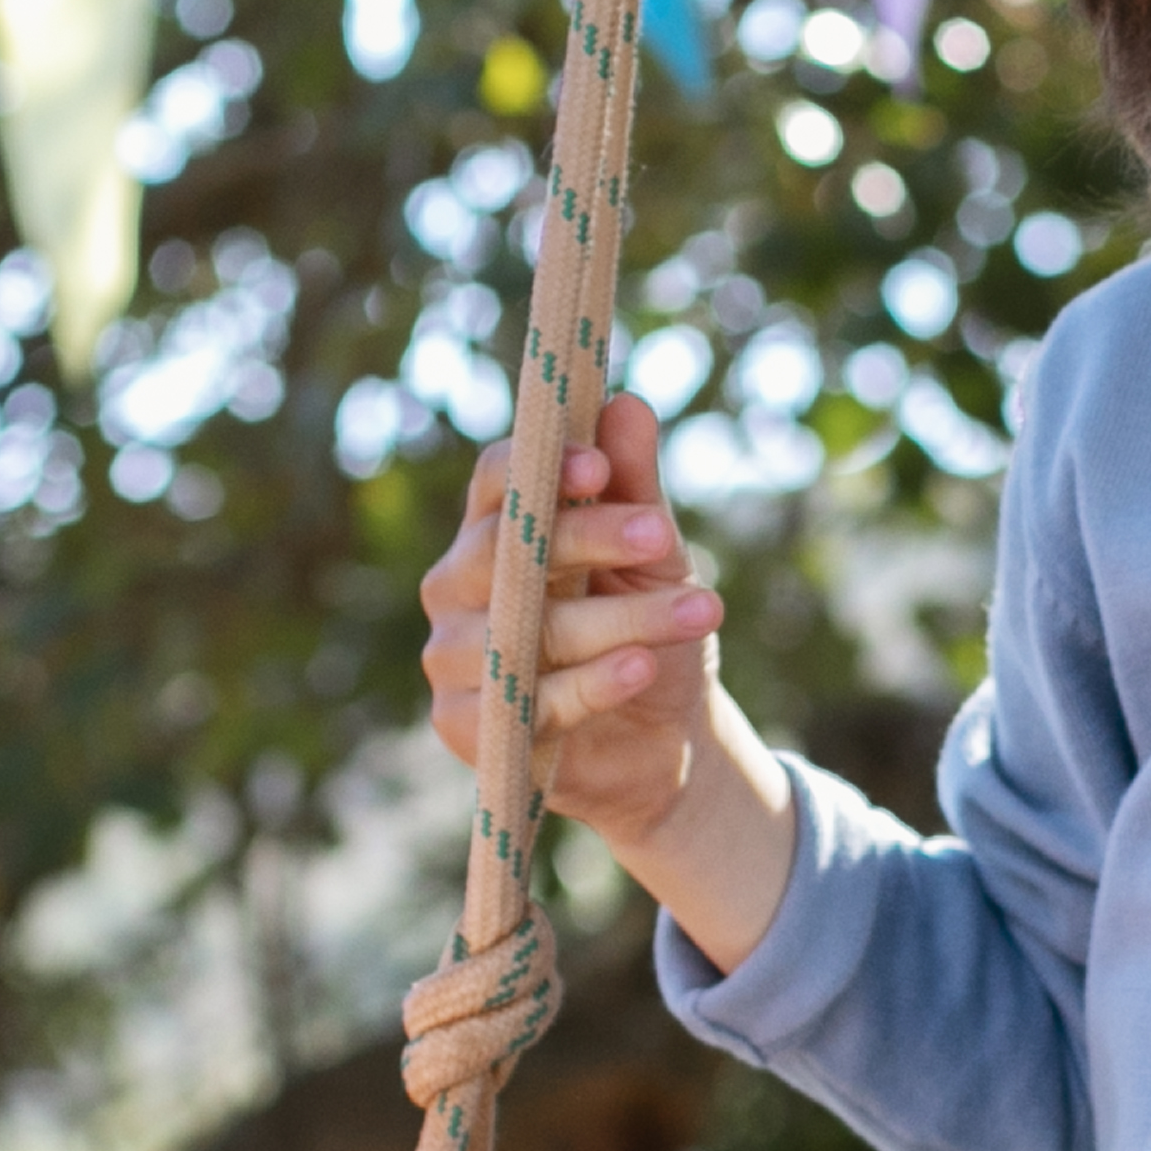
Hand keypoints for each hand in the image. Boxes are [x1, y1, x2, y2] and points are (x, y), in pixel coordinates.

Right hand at [417, 393, 793, 964]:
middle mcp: (457, 586)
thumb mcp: (652, 559)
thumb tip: (626, 404)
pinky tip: (641, 668)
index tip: (598, 466)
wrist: (658, 746)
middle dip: (588, 538)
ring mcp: (453, 655)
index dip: (540, 468)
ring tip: (698, 610)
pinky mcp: (461, 724)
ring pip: (530, 629)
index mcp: (496, 529)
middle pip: (507, 549)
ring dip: (621, 620)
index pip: (497, 481)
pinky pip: (526, 699)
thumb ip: (635, 489)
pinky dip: (592, 685)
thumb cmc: (643, 630)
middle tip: (658, 533)